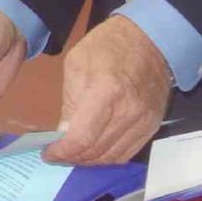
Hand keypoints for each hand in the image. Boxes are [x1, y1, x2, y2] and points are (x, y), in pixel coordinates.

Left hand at [45, 16, 174, 165]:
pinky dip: (108, 157)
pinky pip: (128, 152)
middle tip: (57, 155)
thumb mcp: (76, 65)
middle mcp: (129, 111)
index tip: (49, 153)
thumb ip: (69, 102)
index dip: (63, 152)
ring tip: (73, 155)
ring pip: (112, 157)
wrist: (150, 39)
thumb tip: (64, 135)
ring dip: (89, 161)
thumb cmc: (108, 46)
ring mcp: (144, 121)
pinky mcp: (152, 125)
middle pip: (97, 151)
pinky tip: (94, 151)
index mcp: (106, 92)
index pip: (82, 137)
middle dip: (72, 158)